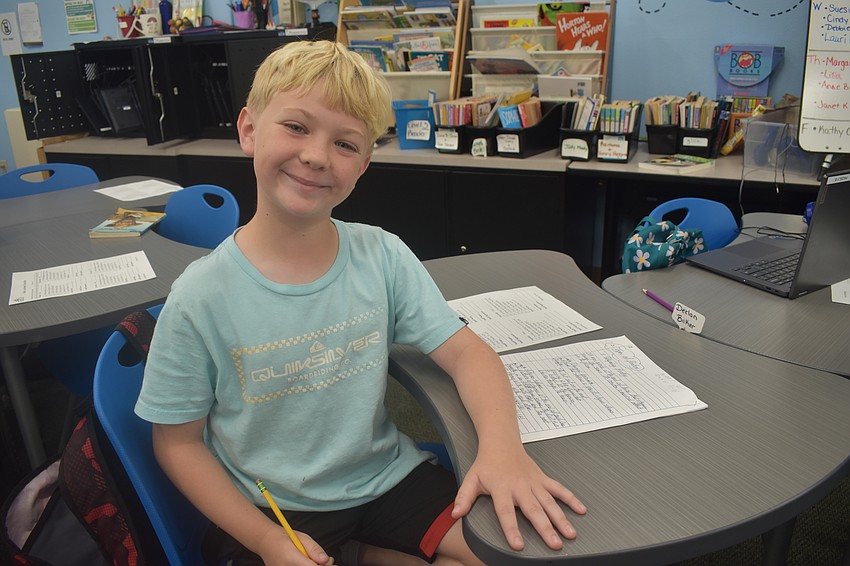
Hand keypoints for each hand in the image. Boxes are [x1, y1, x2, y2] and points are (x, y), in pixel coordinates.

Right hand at [256, 528, 333, 565]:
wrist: (265, 541)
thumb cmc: (283, 537)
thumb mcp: (302, 537)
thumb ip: (314, 549)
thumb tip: (325, 559)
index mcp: (290, 557)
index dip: (323, 565)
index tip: (330, 561)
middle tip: (328, 561)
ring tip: (317, 561)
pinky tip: (309, 563)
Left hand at [451, 448, 585, 550]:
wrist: (501, 442)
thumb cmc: (486, 464)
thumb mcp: (471, 479)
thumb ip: (463, 497)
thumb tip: (456, 514)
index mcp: (502, 488)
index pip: (506, 512)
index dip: (511, 528)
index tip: (518, 545)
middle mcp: (520, 487)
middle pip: (533, 510)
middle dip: (545, 527)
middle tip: (555, 544)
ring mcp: (534, 483)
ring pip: (549, 502)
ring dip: (561, 518)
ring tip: (571, 534)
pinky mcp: (543, 479)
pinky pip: (559, 489)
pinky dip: (571, 498)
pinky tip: (581, 510)